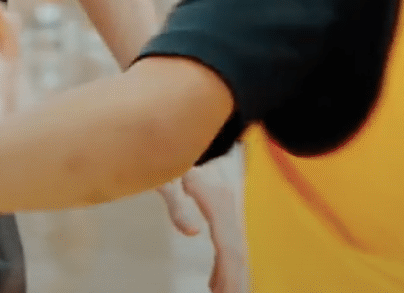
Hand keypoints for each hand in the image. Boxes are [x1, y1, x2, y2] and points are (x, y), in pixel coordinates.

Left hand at [158, 159, 247, 292]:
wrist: (186, 127)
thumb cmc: (171, 150)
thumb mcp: (168, 175)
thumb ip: (177, 204)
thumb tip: (192, 232)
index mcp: (218, 202)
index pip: (229, 246)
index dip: (229, 273)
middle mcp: (228, 206)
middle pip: (236, 251)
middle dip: (233, 280)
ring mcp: (227, 206)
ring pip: (234, 247)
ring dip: (230, 274)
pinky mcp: (222, 208)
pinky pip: (227, 241)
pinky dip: (223, 263)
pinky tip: (215, 281)